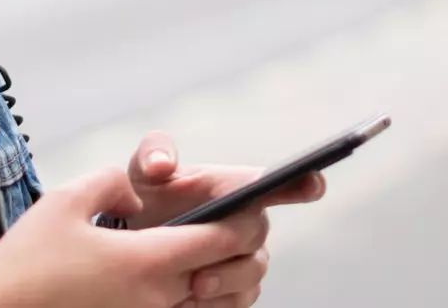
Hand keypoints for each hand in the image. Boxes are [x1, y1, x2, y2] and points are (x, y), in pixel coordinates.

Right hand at [0, 166, 270, 307]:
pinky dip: (191, 301)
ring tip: (213, 254)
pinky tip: (181, 281)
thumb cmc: (25, 264)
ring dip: (218, 279)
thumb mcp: (66, 200)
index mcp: (147, 261)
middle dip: (239, 249)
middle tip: (237, 226)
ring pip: (206, 302)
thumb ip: (112, 183)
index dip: (246, 220)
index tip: (252, 205)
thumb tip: (138, 193)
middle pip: (223, 273)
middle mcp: (156, 299)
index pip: (222, 240)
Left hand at [127, 132, 327, 306]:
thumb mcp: (142, 173)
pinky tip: (187, 302)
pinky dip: (215, 304)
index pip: (277, 183)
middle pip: (256, 236)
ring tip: (190, 288)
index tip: (314, 183)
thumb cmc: (146, 200)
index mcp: (235, 188)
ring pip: (251, 275)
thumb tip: (162, 165)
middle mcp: (249, 223)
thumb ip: (152, 155)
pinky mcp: (236, 291)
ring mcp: (246, 259)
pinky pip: (238, 301)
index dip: (300, 182)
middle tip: (200, 269)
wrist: (133, 243)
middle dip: (232, 251)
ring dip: (223, 282)